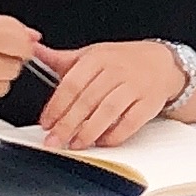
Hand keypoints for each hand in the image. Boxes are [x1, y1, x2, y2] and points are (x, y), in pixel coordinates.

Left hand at [39, 40, 188, 150]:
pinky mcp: (149, 102)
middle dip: (67, 125)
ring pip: (107, 112)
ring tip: (75, 144)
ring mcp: (134, 86)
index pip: (72, 83)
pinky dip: (114, 135)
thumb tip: (33, 52)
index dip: (56, 106)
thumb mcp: (93, 54)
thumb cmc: (123, 61)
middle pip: (87, 101)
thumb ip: (62, 59)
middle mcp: (116, 70)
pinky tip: (102, 141)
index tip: (46, 123)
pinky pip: (130, 122)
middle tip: (54, 141)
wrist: (162, 63)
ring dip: (88, 132)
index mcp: (98, 58)